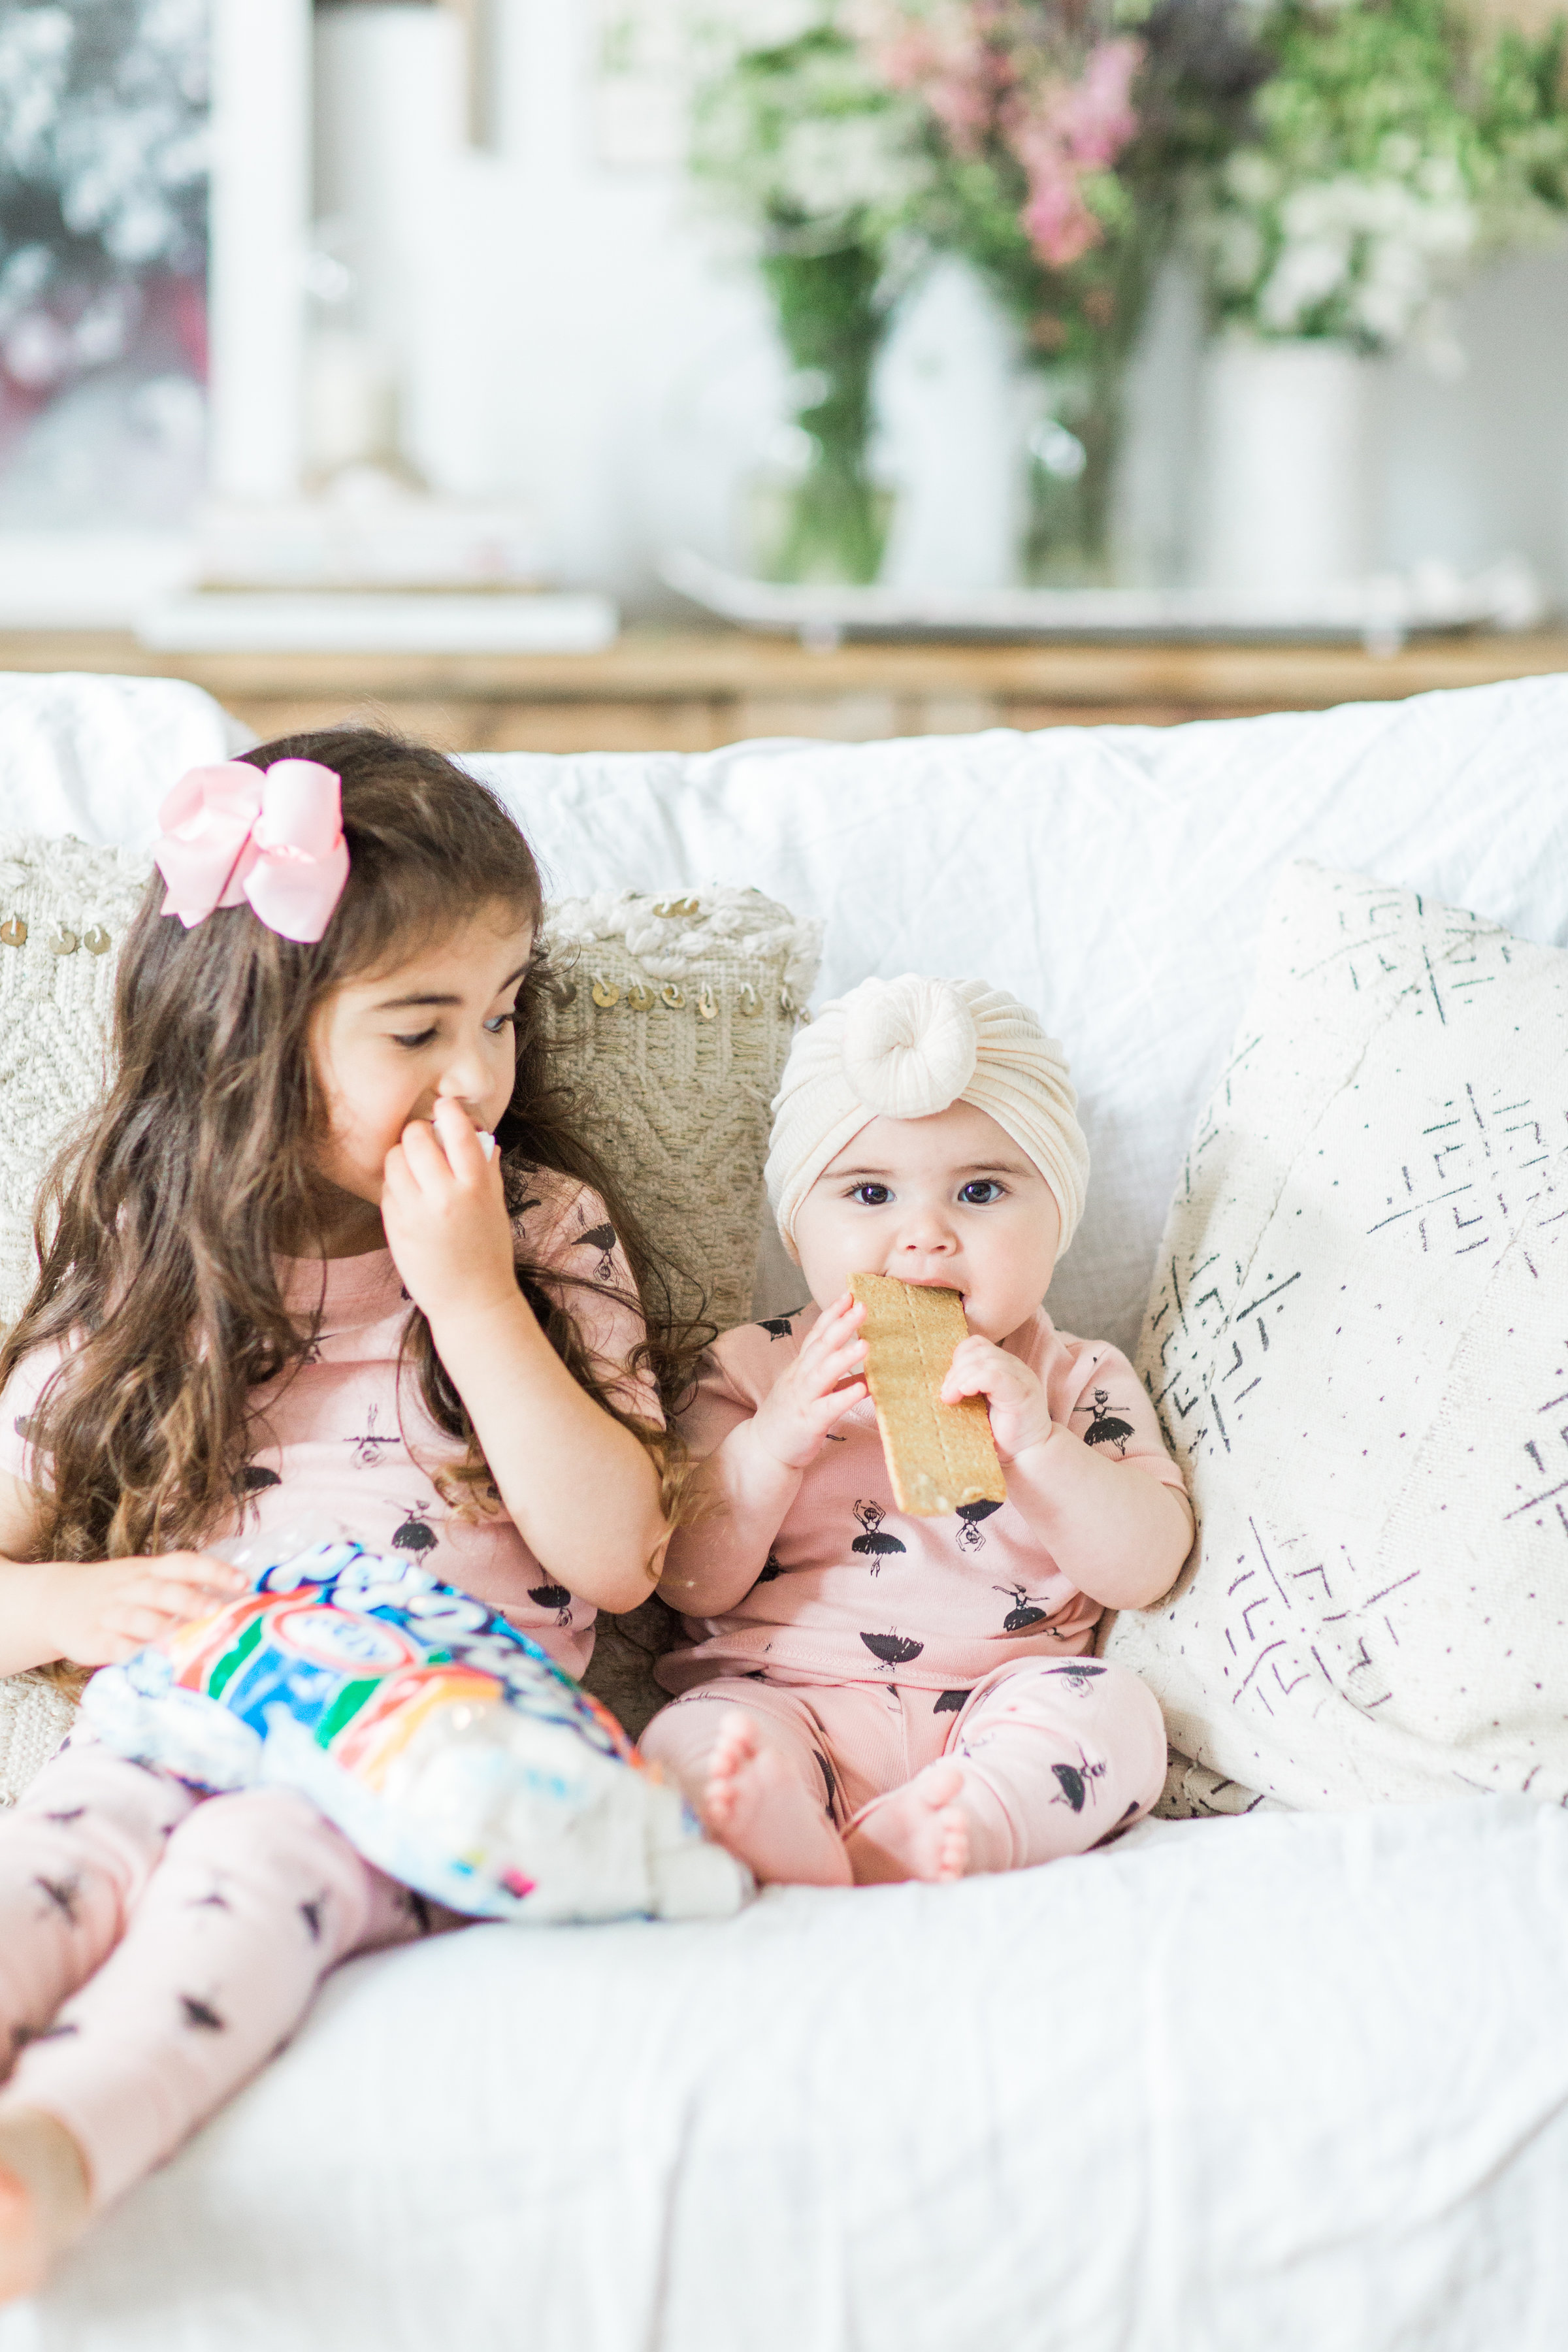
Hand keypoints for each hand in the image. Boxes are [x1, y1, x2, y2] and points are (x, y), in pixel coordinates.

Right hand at [44, 1552, 246, 1667]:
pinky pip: (113, 1646)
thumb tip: (237, 1602)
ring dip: (162, 1627)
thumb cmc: (120, 1593)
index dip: (214, 1570)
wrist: (56, 1600)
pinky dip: (131, 1653)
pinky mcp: (93, 1639)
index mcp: (150, 1570)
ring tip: (186, 1637)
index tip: (244, 1582)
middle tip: (217, 1609)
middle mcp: (131, 1588)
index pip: (184, 1563)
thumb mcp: (147, 1580)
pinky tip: (150, 1660)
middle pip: (162, 1590)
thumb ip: (183, 1588)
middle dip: (190, 1599)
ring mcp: (110, 1614)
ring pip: (137, 1617)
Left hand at [381, 1100, 517, 1328]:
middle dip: (419, 1132)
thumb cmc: (489, 1253)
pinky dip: (395, 1183)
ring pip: (394, 1159)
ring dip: (402, 1155)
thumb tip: (480, 1136)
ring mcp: (415, 1211)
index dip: (448, 1111)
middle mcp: (443, 1196)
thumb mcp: (496, 1207)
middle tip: (425, 1139)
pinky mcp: (394, 1226)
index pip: (457, 1131)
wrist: (471, 1302)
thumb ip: (486, 1169)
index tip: (445, 1106)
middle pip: (416, 1137)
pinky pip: (386, 1188)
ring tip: (414, 1166)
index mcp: (475, 1187)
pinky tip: (409, 1193)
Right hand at [748, 1293, 867, 1472]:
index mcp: (801, 1367)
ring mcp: (803, 1399)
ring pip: (823, 1373)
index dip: (832, 1314)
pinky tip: (863, 1388)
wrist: (764, 1449)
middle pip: (821, 1346)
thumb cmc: (791, 1417)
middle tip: (863, 1306)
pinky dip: (845, 1396)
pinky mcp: (809, 1422)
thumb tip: (866, 1371)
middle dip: (842, 1324)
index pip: (817, 1334)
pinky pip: (829, 1407)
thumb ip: (836, 1379)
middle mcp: (801, 1378)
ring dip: (844, 1356)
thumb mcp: (811, 1391)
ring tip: (866, 1343)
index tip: (849, 1294)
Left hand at [942, 1336, 1053, 1461]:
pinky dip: (975, 1381)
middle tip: (946, 1394)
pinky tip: (964, 1393)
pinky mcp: (1022, 1394)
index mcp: (1004, 1366)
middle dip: (956, 1369)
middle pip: (978, 1350)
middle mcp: (1015, 1367)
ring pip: (984, 1361)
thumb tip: (938, 1383)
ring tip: (950, 1398)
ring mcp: (1021, 1378)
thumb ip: (967, 1387)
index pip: (977, 1344)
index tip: (947, 1384)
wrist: (1027, 1454)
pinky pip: (995, 1376)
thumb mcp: (979, 1404)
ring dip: (960, 1378)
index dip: (958, 1357)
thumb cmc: (1001, 1433)